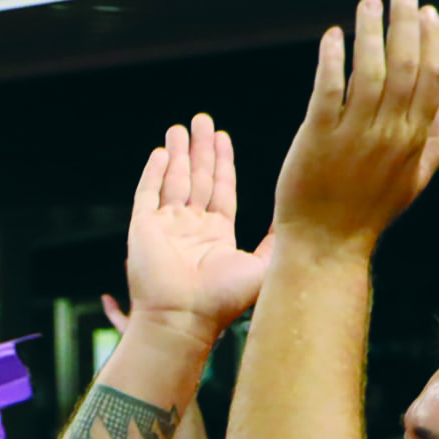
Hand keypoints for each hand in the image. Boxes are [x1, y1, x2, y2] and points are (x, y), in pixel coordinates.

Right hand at [125, 113, 267, 339]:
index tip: (223, 138)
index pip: (220, 190)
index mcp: (216, 236)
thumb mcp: (263, 264)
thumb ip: (276, 238)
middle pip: (197, 178)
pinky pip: (147, 194)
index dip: (222, 163)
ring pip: (172, 181)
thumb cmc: (223, 300)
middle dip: (200, 149)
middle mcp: (190, 229)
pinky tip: (160, 153)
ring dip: (177, 153)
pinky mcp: (143, 229)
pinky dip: (153, 173)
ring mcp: (165, 228)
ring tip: (181, 127)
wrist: (184, 318)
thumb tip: (295, 216)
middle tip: (202, 119)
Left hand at [268, 0, 438, 250]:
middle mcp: (389, 133)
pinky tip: (332, 36)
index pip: (432, 77)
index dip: (432, 39)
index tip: (427, 11)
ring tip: (367, 4)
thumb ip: (436, 141)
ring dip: (370, 31)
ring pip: (369, 71)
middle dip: (405, 23)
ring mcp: (354, 136)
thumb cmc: (367, 215)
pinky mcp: (318, 139)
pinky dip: (332, 59)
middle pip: (404, 65)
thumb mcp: (413, 181)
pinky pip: (328, 90)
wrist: (325, 247)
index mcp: (415, 138)